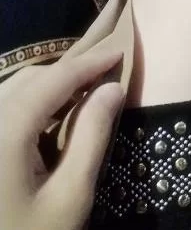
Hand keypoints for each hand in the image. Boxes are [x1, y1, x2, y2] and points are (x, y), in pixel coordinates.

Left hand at [0, 50, 123, 229]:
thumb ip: (92, 136)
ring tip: (85, 92)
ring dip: (50, 86)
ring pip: (12, 93)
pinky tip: (53, 119)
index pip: (53, 79)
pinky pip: (2, 113)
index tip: (121, 50)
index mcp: (4, 132)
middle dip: (70, 71)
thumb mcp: (70, 198)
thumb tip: (112, 89)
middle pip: (29, 80)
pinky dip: (31, 105)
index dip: (89, 62)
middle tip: (107, 73)